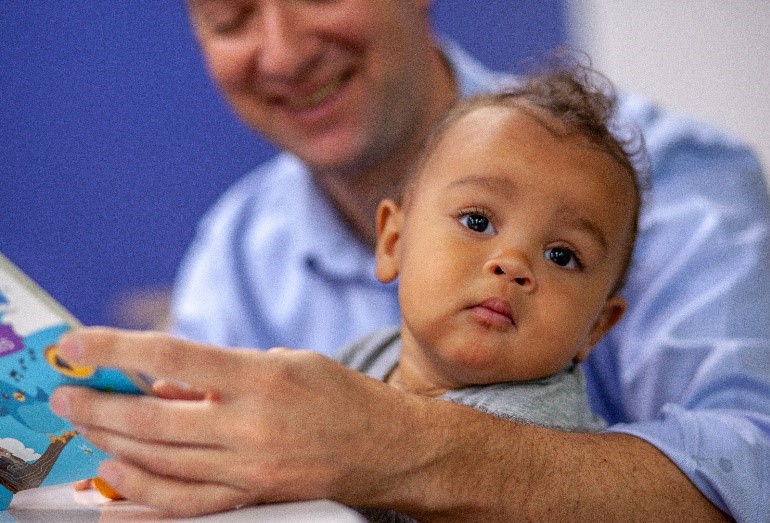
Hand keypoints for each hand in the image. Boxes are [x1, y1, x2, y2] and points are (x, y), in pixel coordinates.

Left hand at [50, 327, 423, 516]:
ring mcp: (248, 468)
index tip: (78, 344)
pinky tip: (113, 480)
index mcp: (261, 378)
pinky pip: (183, 504)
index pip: (172, 356)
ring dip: (110, 443)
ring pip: (159, 461)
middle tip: (66, 393)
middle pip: (152, 417)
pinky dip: (140, 494)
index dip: (116, 348)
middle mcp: (250, 425)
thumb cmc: (340, 396)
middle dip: (97, 404)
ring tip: (83, 426)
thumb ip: (223, 371)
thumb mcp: (287, 361)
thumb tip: (164, 381)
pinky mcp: (250, 497)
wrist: (386, 448)